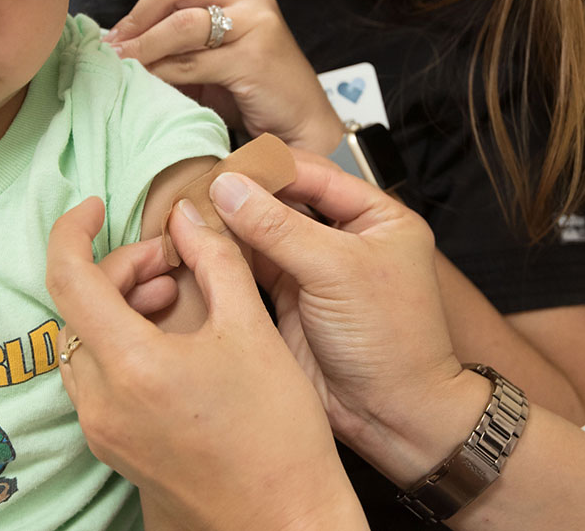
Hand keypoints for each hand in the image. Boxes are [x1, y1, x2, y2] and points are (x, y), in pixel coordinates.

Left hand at [46, 197, 361, 530]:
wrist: (285, 522)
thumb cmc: (278, 434)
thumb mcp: (252, 329)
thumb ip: (214, 260)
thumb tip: (187, 216)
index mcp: (131, 366)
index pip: (68, 278)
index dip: (72, 230)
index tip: (93, 206)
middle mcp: (101, 402)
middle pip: (78, 308)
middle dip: (120, 270)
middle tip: (172, 262)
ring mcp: (102, 430)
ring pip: (84, 343)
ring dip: (119, 306)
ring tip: (174, 295)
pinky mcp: (113, 448)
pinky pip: (96, 377)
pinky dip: (120, 343)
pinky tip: (168, 339)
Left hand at [103, 0, 342, 152]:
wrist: (303, 126)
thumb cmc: (255, 94)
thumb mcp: (215, 59)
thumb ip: (181, 44)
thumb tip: (123, 43)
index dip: (140, 8)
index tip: (116, 36)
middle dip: (136, 23)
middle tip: (112, 50)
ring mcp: (256, 26)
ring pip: (181, 27)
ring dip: (143, 49)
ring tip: (121, 66)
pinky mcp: (254, 58)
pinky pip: (192, 63)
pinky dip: (162, 72)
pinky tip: (147, 83)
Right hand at [208, 154, 487, 482]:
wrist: (393, 417)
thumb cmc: (393, 343)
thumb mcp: (336, 271)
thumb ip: (278, 227)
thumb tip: (229, 188)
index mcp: (377, 216)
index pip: (314, 174)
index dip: (269, 169)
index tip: (224, 167)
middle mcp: (346, 237)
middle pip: (285, 200)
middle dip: (244, 196)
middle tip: (199, 189)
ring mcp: (316, 269)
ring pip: (263, 233)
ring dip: (230, 225)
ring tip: (191, 214)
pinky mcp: (290, 299)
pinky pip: (252, 267)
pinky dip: (227, 257)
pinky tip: (199, 245)